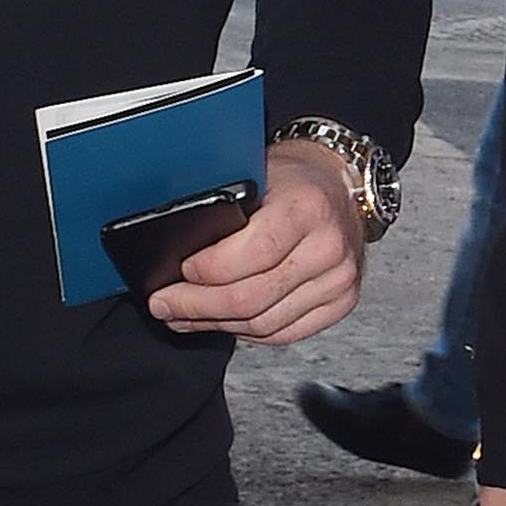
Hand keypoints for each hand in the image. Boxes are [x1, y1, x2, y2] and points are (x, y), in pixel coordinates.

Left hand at [147, 142, 363, 344]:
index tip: (179, 272)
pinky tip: (223, 322)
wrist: (337, 185)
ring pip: (263, 323)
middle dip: (197, 306)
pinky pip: (283, 334)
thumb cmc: (293, 179)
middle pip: (253, 297)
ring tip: (186, 316)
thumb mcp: (255, 172)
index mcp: (307, 206)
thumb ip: (223, 208)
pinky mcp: (340, 303)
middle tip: (165, 304)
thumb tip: (173, 247)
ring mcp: (338, 279)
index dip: (210, 269)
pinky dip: (247, 333)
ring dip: (217, 323)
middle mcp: (328, 246)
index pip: (254, 252)